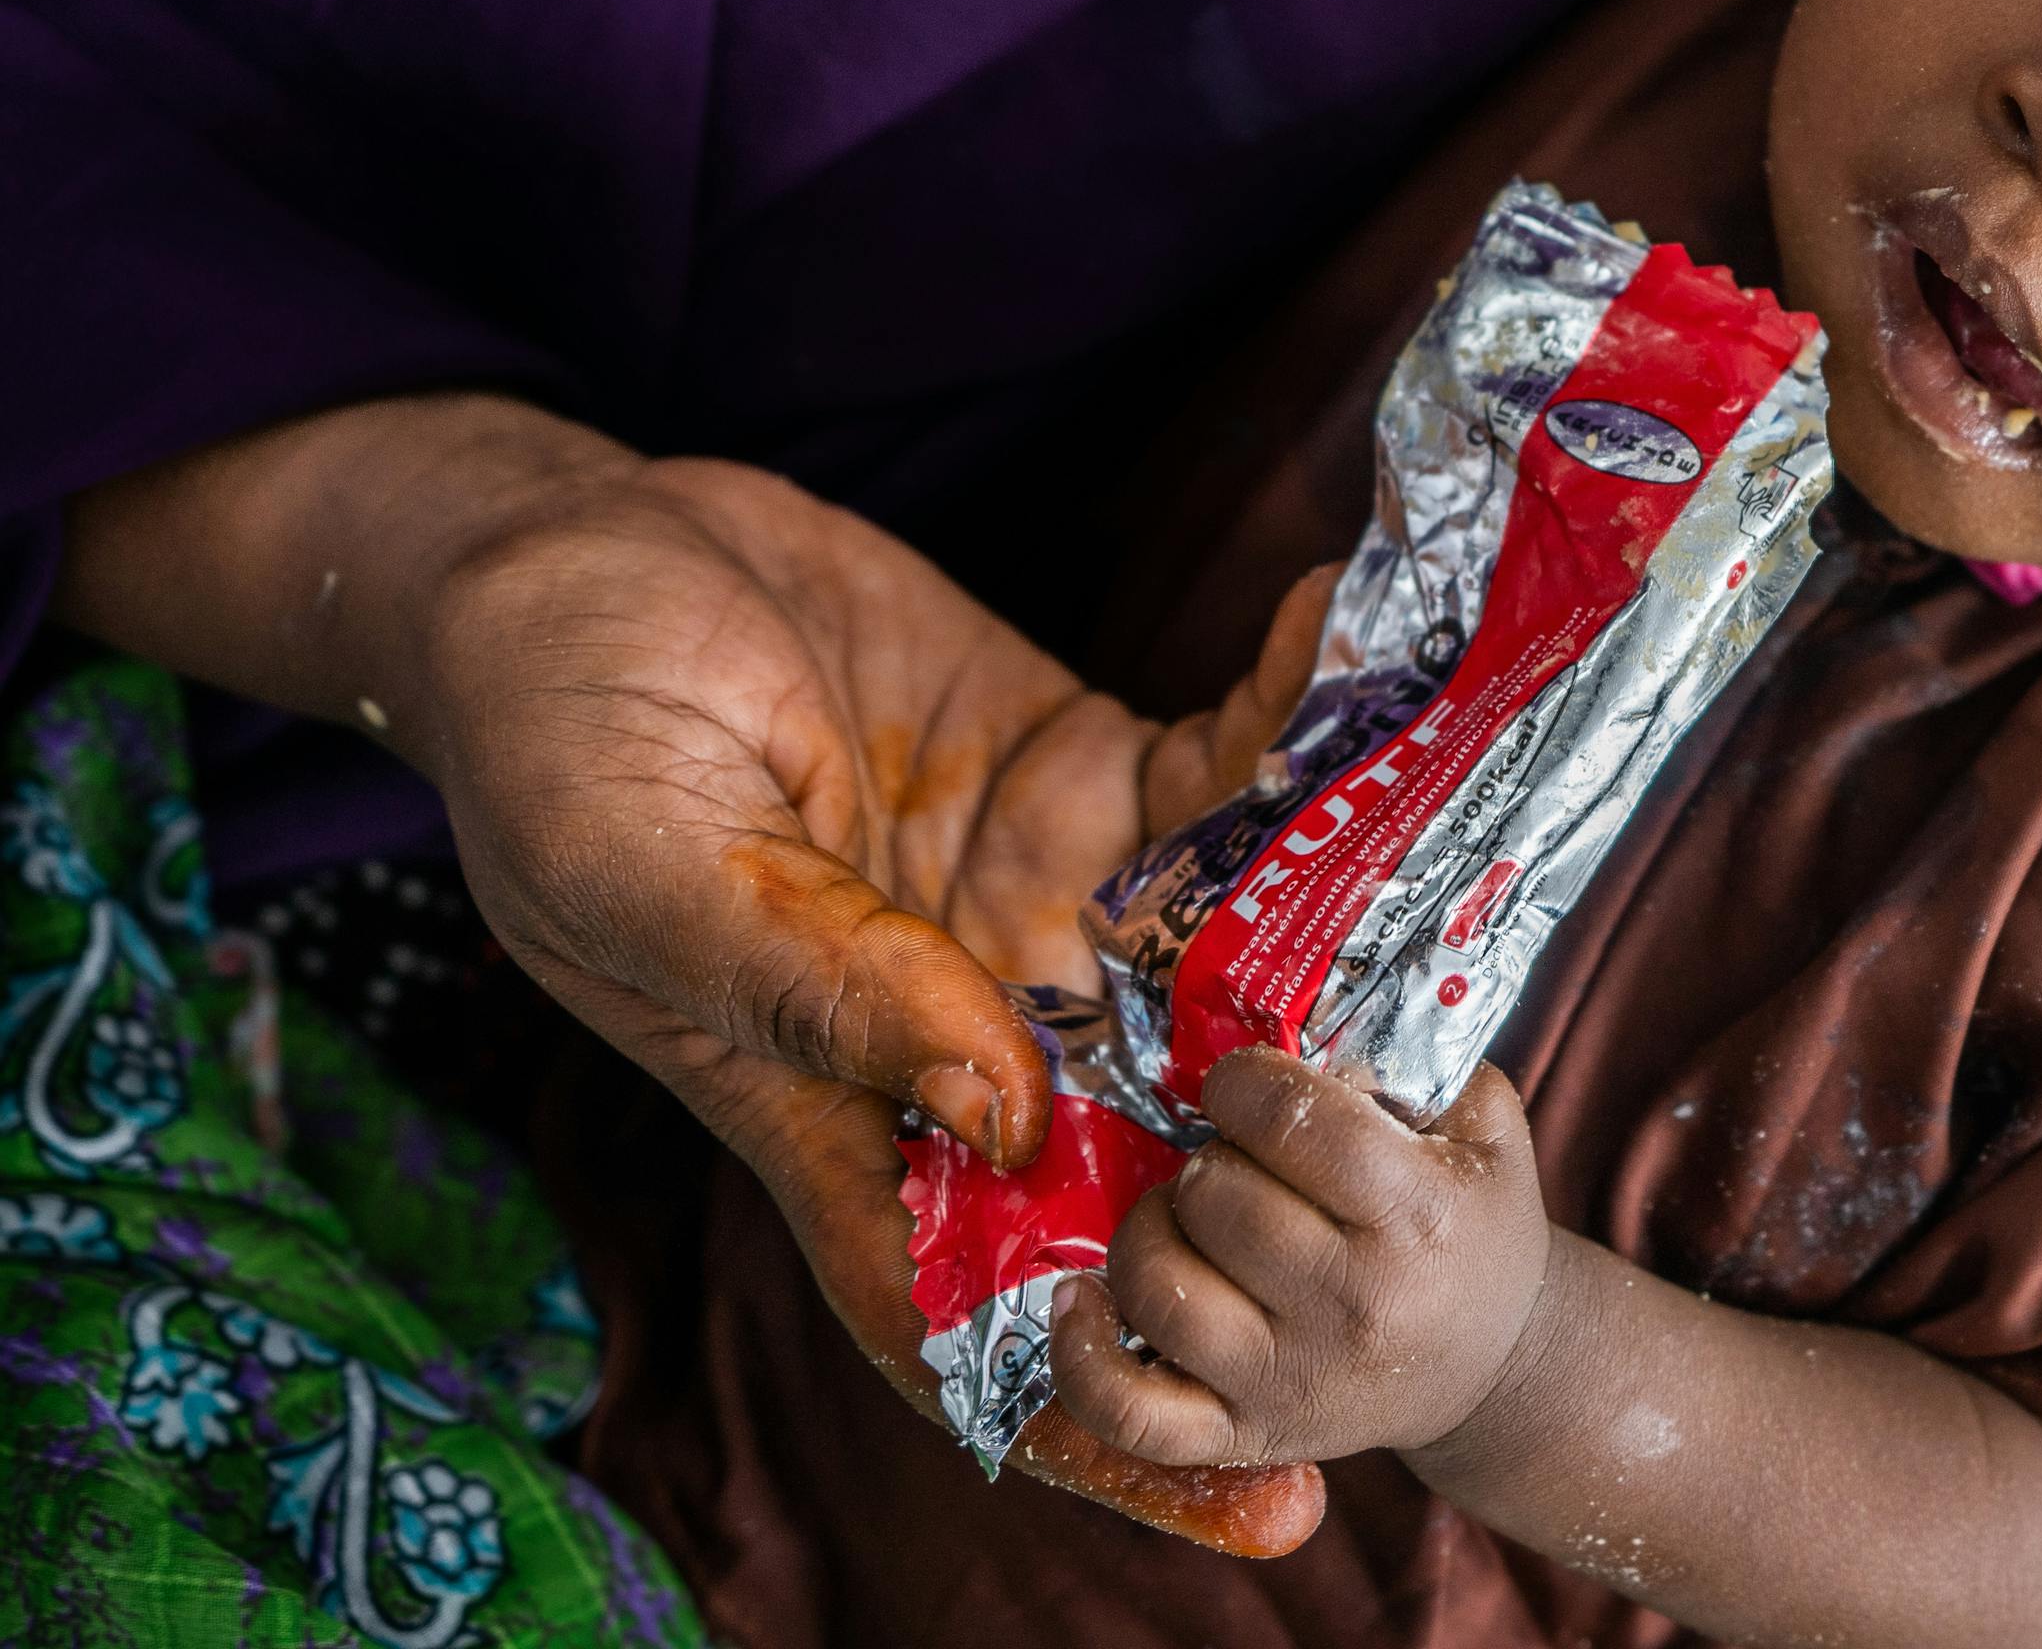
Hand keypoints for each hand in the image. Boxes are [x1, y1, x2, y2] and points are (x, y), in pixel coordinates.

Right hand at [56, 397, 1331, 1553]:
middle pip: (1158, 1170)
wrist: (565, 544)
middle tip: (1446, 1184)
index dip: (1121, 1435)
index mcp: (839, 1112)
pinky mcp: (1080, 777)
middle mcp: (966, 1034)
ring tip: (1471, 912)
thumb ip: (815, 985)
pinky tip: (1359, 654)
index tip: (1280, 1518)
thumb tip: (1001, 1114)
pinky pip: (1224, 786)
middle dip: (1296, 1202)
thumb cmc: (548, 721)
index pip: (986, 1323)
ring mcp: (1036, 910)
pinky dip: (1304, 733)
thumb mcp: (642, 857)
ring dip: (1350, 965)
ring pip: (1231, 983)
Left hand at [1045, 1050, 1554, 1467]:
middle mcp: (1353, 1304)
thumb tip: (1302, 1009)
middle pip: (1216, 1195)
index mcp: (1418, 1216)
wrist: (1493, 1366)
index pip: (1293, 1121)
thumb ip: (1412, 1055)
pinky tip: (1082, 1298)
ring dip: (1152, 1228)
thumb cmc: (1476, 1227)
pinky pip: (1127, 1410)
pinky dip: (1082, 1355)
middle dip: (1211, 1156)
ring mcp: (1290, 1380)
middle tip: (1235, 1158)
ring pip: (1158, 1284)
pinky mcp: (1244, 1436)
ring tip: (1186, 1215)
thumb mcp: (1483, 1127)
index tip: (1241, 1084)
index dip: (1243, 1082)